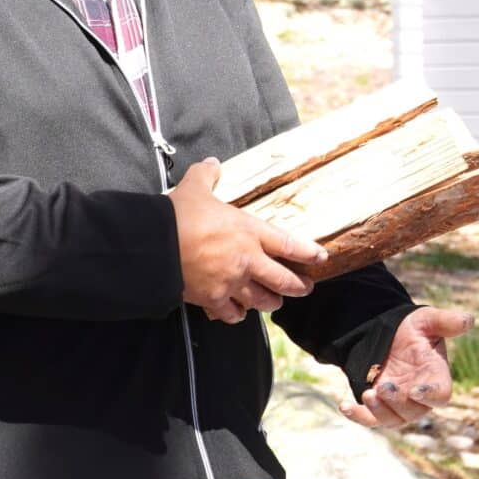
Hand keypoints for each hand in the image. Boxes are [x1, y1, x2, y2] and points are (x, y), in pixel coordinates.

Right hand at [168, 158, 324, 323]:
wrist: (157, 244)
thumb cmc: (179, 214)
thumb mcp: (195, 187)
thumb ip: (207, 176)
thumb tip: (212, 163)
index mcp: (249, 231)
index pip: (288, 244)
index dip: (308, 253)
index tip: (321, 258)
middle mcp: (247, 260)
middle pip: (282, 280)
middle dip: (296, 286)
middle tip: (305, 288)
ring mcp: (232, 282)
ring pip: (261, 301)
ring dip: (270, 303)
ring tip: (274, 303)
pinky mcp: (212, 299)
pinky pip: (231, 313)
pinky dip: (236, 315)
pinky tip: (238, 314)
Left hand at [344, 306, 473, 428]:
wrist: (388, 335)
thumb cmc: (413, 328)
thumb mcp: (427, 320)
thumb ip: (446, 321)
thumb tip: (469, 319)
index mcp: (436, 378)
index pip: (440, 395)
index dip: (430, 395)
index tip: (415, 390)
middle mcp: (420, 397)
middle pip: (414, 411)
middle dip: (398, 402)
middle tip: (383, 387)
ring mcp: (399, 404)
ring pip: (393, 419)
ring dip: (380, 411)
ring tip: (368, 395)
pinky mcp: (379, 407)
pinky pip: (371, 419)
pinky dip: (358, 416)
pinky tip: (344, 406)